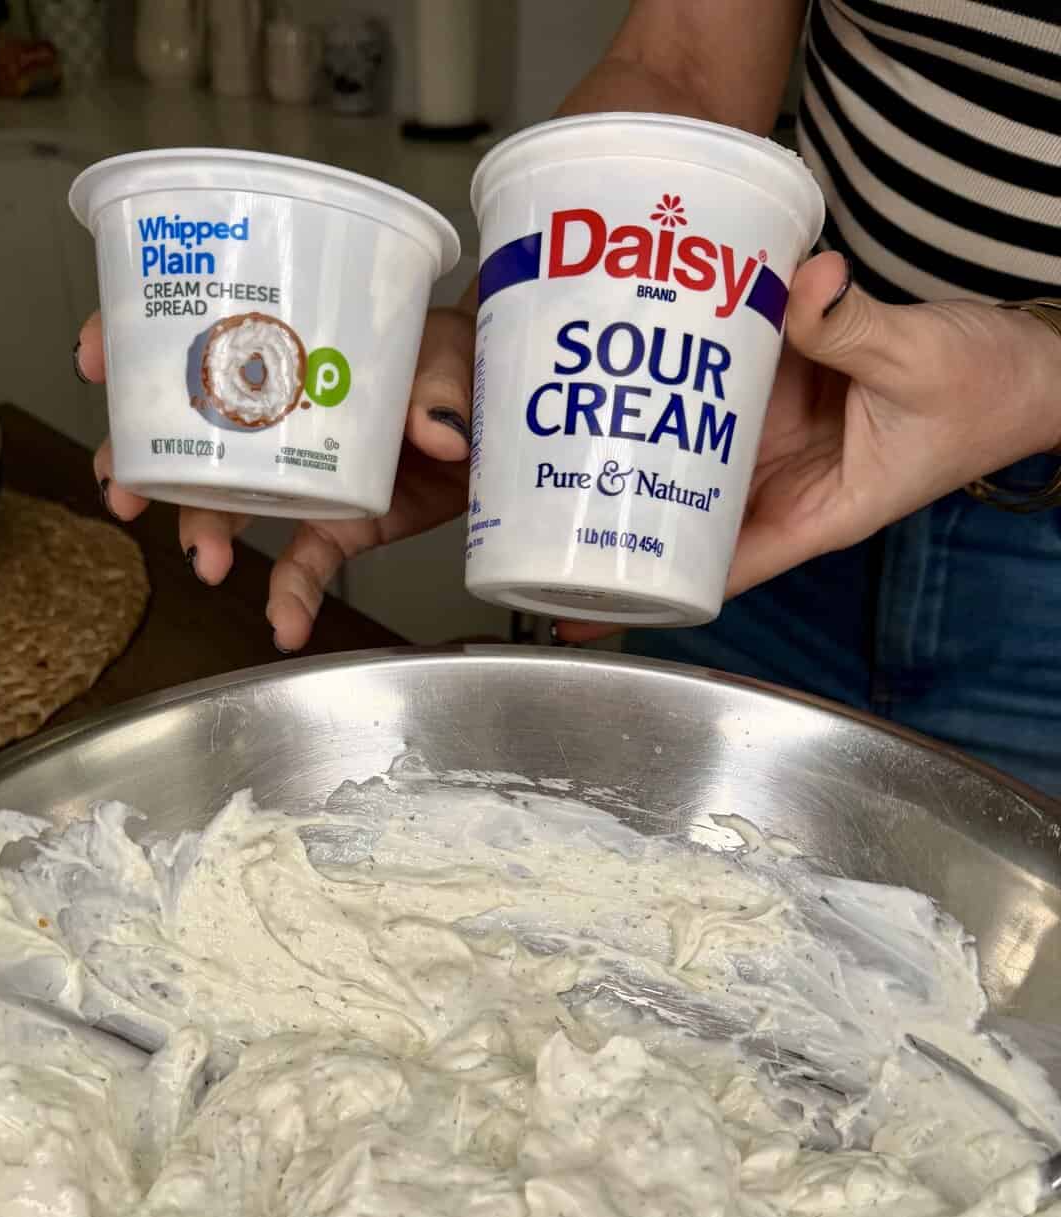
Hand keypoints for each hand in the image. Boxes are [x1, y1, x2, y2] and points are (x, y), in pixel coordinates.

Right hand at [74, 307, 474, 651]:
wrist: (508, 417)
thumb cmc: (469, 359)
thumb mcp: (456, 350)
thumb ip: (443, 381)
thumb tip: (436, 426)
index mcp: (289, 344)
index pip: (194, 332)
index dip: (134, 343)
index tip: (99, 361)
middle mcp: (282, 410)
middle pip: (188, 435)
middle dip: (140, 463)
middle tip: (123, 489)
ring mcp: (304, 472)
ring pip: (227, 504)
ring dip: (199, 532)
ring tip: (200, 562)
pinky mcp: (340, 524)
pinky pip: (302, 565)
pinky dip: (290, 598)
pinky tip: (284, 625)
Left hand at [557, 253, 1060, 643]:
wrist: (1030, 362)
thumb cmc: (990, 392)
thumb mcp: (923, 362)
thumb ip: (854, 329)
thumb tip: (798, 284)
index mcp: (814, 513)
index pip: (717, 569)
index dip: (649, 592)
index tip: (579, 602)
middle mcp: (783, 483)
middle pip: (683, 516)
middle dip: (619, 516)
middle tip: (535, 504)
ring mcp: (778, 436)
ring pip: (694, 450)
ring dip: (638, 444)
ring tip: (554, 432)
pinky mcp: (784, 386)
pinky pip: (721, 387)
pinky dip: (682, 375)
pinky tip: (629, 352)